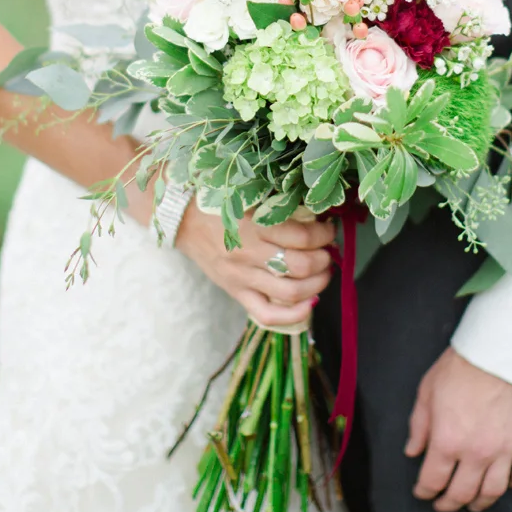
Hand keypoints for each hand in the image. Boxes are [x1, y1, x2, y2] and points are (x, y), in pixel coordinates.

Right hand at [175, 205, 335, 328]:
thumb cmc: (220, 204)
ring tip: (323, 272)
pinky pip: (267, 314)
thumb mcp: (250, 196)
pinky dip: (294, 314)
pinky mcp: (236, 292)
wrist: (184, 220)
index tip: (328, 230)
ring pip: (290, 292)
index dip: (324, 235)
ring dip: (317, 284)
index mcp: (255, 224)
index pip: (303, 236)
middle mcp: (250, 253)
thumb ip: (279, 207)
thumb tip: (317, 216)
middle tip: (327, 251)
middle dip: (324, 259)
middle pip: (301, 266)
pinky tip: (310, 304)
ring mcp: (242, 276)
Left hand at [405, 347, 511, 511]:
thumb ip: (419, 426)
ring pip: (492, 491)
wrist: (503, 348)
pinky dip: (511, 484)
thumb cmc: (462, 366)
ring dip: (480, 502)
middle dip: (449, 503)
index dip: (425, 491)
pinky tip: (503, 482)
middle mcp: (477, 453)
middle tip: (443, 504)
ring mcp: (506, 450)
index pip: (433, 480)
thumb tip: (412, 451)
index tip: (422, 492)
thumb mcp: (427, 391)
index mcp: (448, 441)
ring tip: (473, 503)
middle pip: (462, 493)